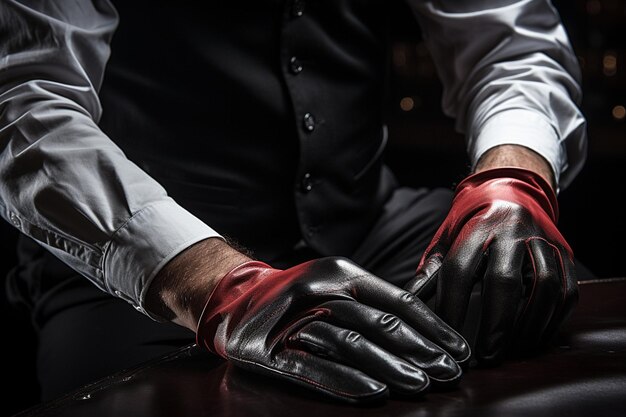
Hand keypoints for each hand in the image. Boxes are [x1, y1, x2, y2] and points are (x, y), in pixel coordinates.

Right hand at [196, 257, 469, 402]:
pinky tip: (374, 394)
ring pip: (351, 344)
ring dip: (389, 367)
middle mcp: (321, 290)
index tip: (459, 348)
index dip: (432, 325)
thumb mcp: (338, 279)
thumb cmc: (300, 294)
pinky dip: (346, 380)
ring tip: (421, 385)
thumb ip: (381, 291)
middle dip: (419, 350)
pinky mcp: (273, 349)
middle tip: (449, 372)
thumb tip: (438, 276)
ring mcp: (296, 319)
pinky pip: (313, 366)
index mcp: (342, 272)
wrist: (236, 299)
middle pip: (379, 323)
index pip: (397, 299)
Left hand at [405, 167, 576, 364]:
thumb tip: (408, 305)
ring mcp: (542, 240)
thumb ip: (430, 271)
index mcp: (476, 227)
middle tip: (486, 356)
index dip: (452, 306)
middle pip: (504, 280)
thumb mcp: (445, 238)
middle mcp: (512, 230)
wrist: (510, 189)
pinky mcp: (563, 252)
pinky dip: (553, 318)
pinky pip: (566, 289)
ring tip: (513, 351)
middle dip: (495, 324)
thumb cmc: (471, 221)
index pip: (460, 270)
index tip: (447, 337)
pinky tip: (535, 337)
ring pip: (543, 286)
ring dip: (529, 325)